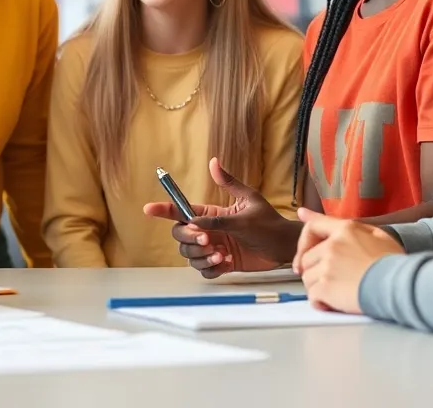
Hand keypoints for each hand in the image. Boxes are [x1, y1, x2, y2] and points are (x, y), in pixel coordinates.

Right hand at [142, 157, 302, 277]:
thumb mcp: (248, 201)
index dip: (164, 209)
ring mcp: (213, 248)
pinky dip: (210, 269)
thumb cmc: (269, 222)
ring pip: (188, 255)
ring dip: (200, 256)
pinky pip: (203, 270)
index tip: (149, 209)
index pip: (182, 210)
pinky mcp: (221, 264)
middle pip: (179, 235)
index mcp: (211, 213)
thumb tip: (213, 162)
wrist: (284, 247)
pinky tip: (225, 263)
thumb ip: (227, 186)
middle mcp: (208, 230)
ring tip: (221, 254)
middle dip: (188, 238)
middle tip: (207, 240)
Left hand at [292, 207, 403, 313]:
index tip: (301, 245)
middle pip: (307, 258)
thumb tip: (312, 215)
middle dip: (315, 270)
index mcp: (345, 230)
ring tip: (338, 292)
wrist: (400, 285)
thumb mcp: (377, 235)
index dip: (304, 238)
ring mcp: (327, 266)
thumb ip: (349, 227)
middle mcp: (332, 245)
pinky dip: (321, 302)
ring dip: (318, 287)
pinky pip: (312, 296)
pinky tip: (335, 304)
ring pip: (308, 278)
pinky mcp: (325, 287)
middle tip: (331, 281)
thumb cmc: (393, 263)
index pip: (315, 226)